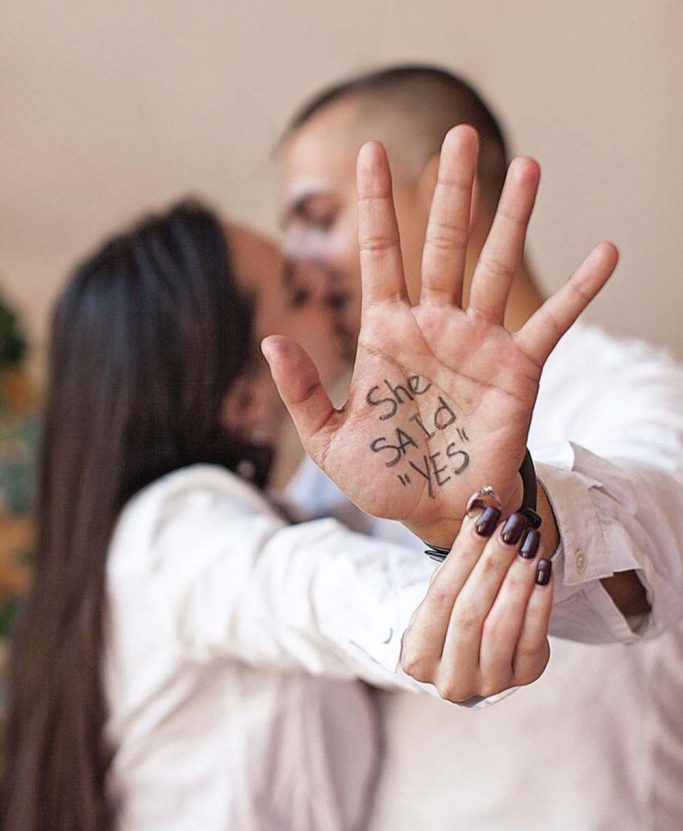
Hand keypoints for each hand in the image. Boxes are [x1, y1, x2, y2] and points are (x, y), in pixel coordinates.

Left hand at [263, 126, 617, 546]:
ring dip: (512, 216)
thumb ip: (302, 391)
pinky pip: (553, 321)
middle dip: (452, 189)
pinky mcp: (517, 367)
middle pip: (445, 242)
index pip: (381, 253)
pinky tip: (605, 252)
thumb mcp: (329, 439)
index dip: (378, 204)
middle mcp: (436, 325)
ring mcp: (479, 341)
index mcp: (387, 333)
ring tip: (527, 166)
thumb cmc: (384, 477)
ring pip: (496, 266)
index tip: (371, 151)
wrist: (435, 512)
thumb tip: (271, 340)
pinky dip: (580, 289)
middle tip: (460, 134)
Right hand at [400, 510, 553, 703]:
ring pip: (501, 626)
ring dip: (517, 578)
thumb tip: (483, 500)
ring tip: (529, 540)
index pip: (440, 598)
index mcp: (417, 658)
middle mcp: (449, 680)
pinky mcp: (523, 678)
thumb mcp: (445, 589)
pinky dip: (539, 600)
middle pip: (470, 613)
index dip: (464, 554)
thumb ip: (460, 553)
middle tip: (511, 524)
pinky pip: (533, 638)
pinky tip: (542, 568)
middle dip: (493, 563)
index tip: (483, 517)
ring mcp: (488, 684)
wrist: (474, 654)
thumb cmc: (453, 614)